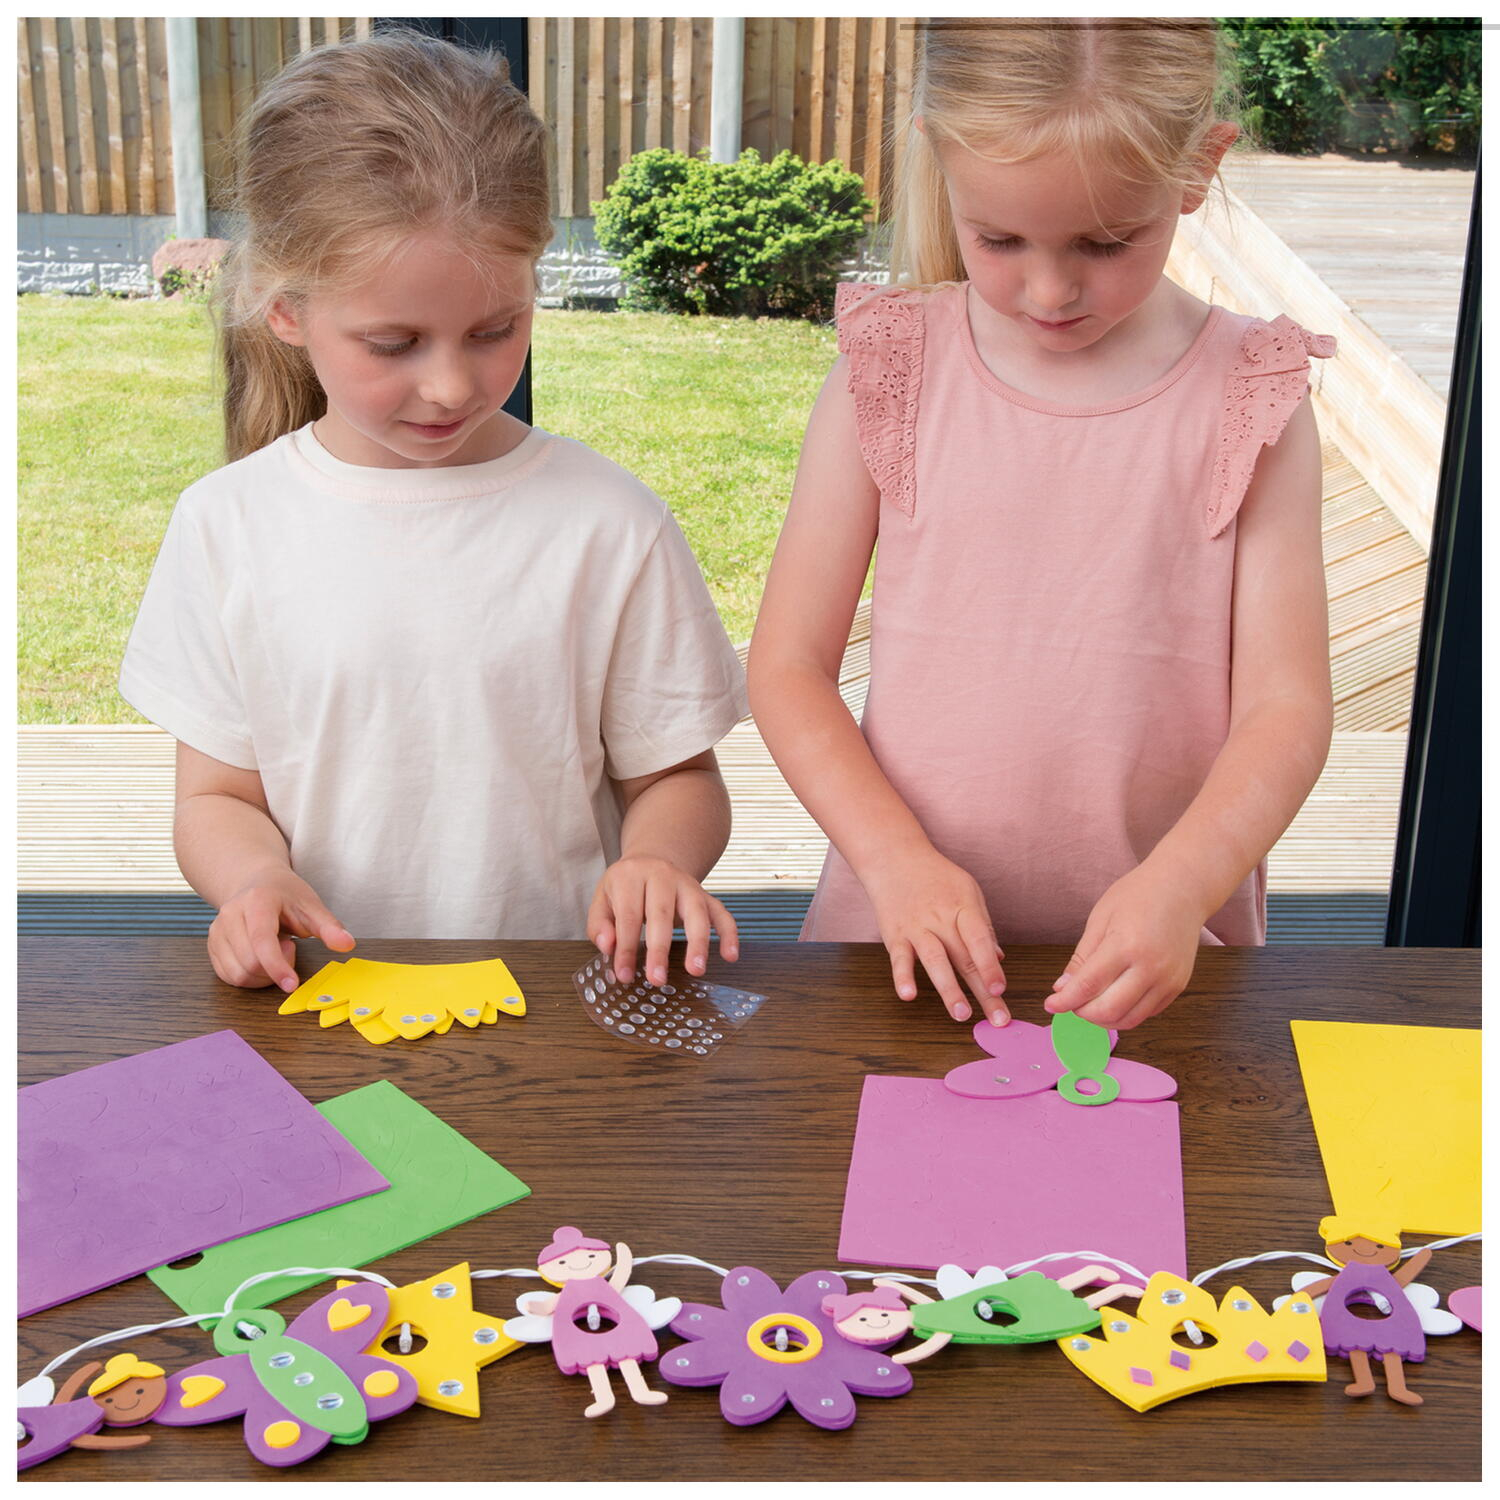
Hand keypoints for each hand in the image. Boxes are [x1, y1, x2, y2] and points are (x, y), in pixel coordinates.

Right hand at [207, 866, 354, 991]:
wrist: (257, 883)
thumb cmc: (286, 895)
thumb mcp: (312, 905)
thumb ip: (329, 927)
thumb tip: (347, 944)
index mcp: (256, 901)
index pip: (262, 941)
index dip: (277, 966)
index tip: (292, 984)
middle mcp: (230, 915)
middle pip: (250, 962)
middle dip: (276, 967)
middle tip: (289, 947)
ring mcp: (217, 931)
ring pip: (238, 974)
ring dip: (263, 975)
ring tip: (275, 950)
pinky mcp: (212, 945)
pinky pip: (229, 976)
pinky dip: (250, 978)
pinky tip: (262, 960)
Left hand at [587, 855, 738, 985]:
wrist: (651, 860)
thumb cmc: (625, 887)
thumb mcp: (602, 899)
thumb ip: (599, 924)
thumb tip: (607, 947)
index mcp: (631, 876)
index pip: (629, 915)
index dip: (626, 947)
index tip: (624, 975)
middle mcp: (661, 876)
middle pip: (662, 913)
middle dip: (659, 949)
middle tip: (657, 979)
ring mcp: (687, 884)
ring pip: (696, 911)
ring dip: (698, 942)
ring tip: (695, 970)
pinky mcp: (705, 894)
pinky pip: (721, 912)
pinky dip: (729, 933)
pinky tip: (730, 955)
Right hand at [861, 845, 1006, 1023]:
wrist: (894, 858)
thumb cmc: (936, 877)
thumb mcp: (967, 892)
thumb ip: (982, 927)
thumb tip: (999, 959)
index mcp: (963, 908)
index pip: (979, 939)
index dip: (990, 966)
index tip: (1002, 989)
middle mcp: (940, 919)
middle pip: (963, 958)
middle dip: (982, 991)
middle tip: (998, 1019)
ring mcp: (917, 928)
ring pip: (934, 961)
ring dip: (949, 990)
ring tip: (961, 1015)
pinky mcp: (895, 935)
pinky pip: (899, 958)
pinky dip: (902, 977)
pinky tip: (908, 995)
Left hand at [1045, 866, 1202, 1029]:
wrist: (1183, 888)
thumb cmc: (1138, 895)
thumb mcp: (1100, 918)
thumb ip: (1082, 957)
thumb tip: (1063, 988)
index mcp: (1126, 945)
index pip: (1088, 985)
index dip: (1065, 1001)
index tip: (1050, 1005)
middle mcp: (1151, 967)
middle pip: (1109, 1010)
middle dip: (1082, 1013)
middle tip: (1071, 1002)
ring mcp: (1168, 979)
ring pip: (1129, 1019)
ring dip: (1103, 1019)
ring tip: (1089, 1003)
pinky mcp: (1178, 986)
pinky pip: (1147, 1013)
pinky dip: (1125, 1014)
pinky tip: (1113, 999)